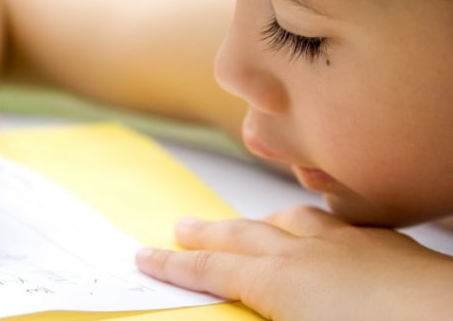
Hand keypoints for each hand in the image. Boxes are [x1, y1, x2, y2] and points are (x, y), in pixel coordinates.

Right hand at [136, 205, 452, 320]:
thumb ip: (257, 318)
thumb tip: (234, 310)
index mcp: (280, 282)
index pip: (210, 269)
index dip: (173, 265)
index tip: (145, 256)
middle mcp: (308, 253)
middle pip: (241, 235)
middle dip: (205, 232)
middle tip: (178, 227)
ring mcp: (349, 244)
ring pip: (291, 220)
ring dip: (260, 222)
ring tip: (248, 223)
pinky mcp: (387, 245)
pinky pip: (338, 223)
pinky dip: (316, 224)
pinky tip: (325, 231)